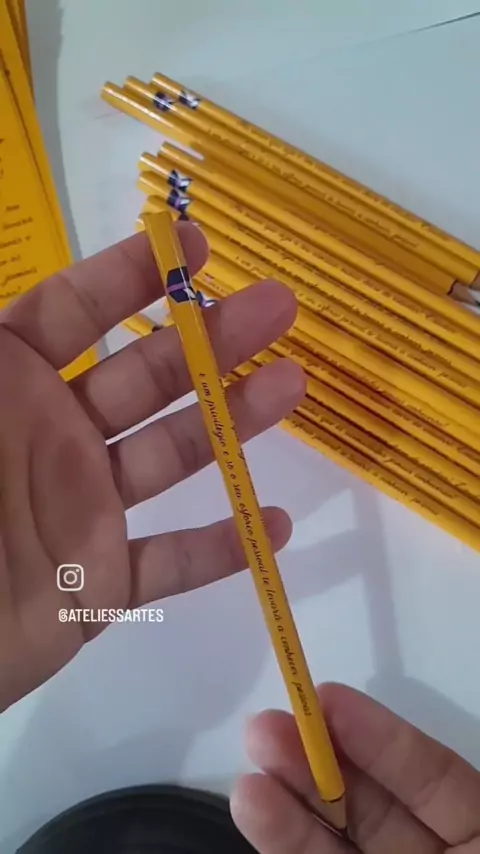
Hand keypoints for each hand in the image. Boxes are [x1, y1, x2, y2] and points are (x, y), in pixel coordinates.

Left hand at [0, 222, 304, 711]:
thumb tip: (7, 295)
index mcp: (7, 387)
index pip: (73, 314)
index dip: (131, 276)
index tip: (196, 249)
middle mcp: (52, 437)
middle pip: (145, 377)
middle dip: (211, 338)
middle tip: (278, 306)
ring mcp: (81, 509)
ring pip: (169, 457)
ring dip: (231, 421)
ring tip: (291, 385)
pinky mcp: (96, 583)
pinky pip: (165, 564)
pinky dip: (219, 549)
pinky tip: (273, 525)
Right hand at [231, 683, 479, 851]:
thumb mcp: (478, 844)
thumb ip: (427, 782)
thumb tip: (352, 719)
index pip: (430, 774)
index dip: (378, 734)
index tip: (326, 695)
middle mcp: (432, 853)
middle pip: (373, 799)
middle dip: (319, 757)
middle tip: (268, 721)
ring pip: (336, 835)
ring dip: (289, 793)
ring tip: (253, 751)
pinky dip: (284, 840)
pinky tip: (255, 804)